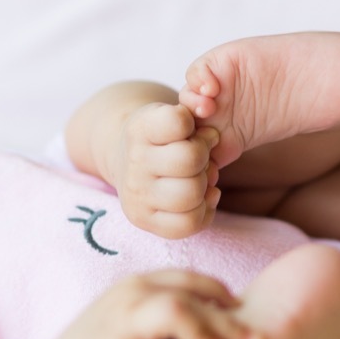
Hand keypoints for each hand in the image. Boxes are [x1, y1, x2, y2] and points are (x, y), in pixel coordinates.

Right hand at [39, 269, 260, 338]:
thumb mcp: (136, 318)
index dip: (218, 292)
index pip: (187, 278)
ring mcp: (122, 325)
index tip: (241, 311)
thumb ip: (168, 312)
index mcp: (139, 284)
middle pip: (188, 296)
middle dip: (226, 322)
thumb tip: (220, 312)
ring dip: (204, 338)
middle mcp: (131, 297)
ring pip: (175, 314)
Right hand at [106, 103, 220, 239]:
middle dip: (204, 158)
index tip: (188, 130)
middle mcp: (135, 162)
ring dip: (205, 187)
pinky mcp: (144, 220)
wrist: (126, 162)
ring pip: (191, 195)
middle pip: (190, 160)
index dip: (192, 124)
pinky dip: (204, 211)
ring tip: (200, 180)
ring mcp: (137, 195)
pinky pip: (188, 224)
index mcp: (140, 128)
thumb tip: (213, 132)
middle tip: (200, 159)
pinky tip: (201, 199)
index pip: (178, 122)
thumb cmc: (160, 137)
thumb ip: (196, 114)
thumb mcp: (172, 115)